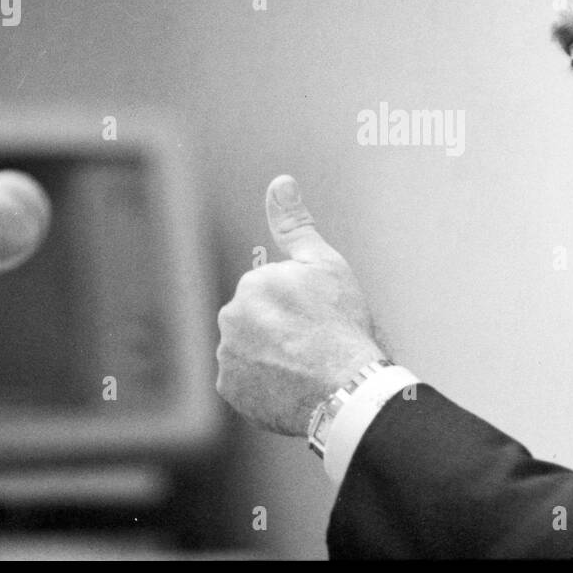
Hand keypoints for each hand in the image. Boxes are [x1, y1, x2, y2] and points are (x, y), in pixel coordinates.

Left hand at [215, 175, 386, 435]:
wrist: (345, 387)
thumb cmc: (342, 324)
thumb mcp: (325, 264)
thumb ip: (295, 223)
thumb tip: (280, 182)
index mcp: (252, 282)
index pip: (274, 292)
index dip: (302, 305)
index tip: (321, 318)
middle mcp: (230, 317)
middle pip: (258, 320)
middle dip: (281, 329)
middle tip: (315, 344)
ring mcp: (228, 356)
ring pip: (250, 351)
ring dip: (272, 357)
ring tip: (306, 368)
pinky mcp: (231, 390)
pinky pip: (246, 383)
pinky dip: (264, 385)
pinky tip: (292, 386)